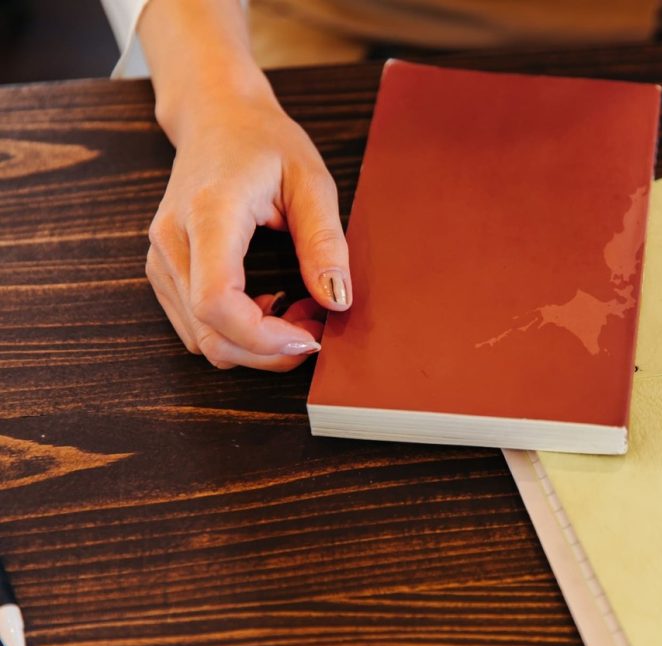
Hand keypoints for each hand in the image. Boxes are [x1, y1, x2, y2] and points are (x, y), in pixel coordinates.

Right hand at [138, 0, 351, 369]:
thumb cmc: (264, 140)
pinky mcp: (164, 269)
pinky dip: (236, 333)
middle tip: (314, 328)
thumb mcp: (311, 180)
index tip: (310, 335)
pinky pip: (196, 325)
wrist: (216, 116)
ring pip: (200, 339)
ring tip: (297, 312)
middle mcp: (173, 240)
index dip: (263, 337)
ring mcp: (162, 258)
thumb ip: (324, 241)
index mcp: (209, 213)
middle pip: (208, 335)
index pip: (216, 302)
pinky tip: (270, 306)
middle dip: (267, 350)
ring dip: (254, 345)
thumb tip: (337, 299)